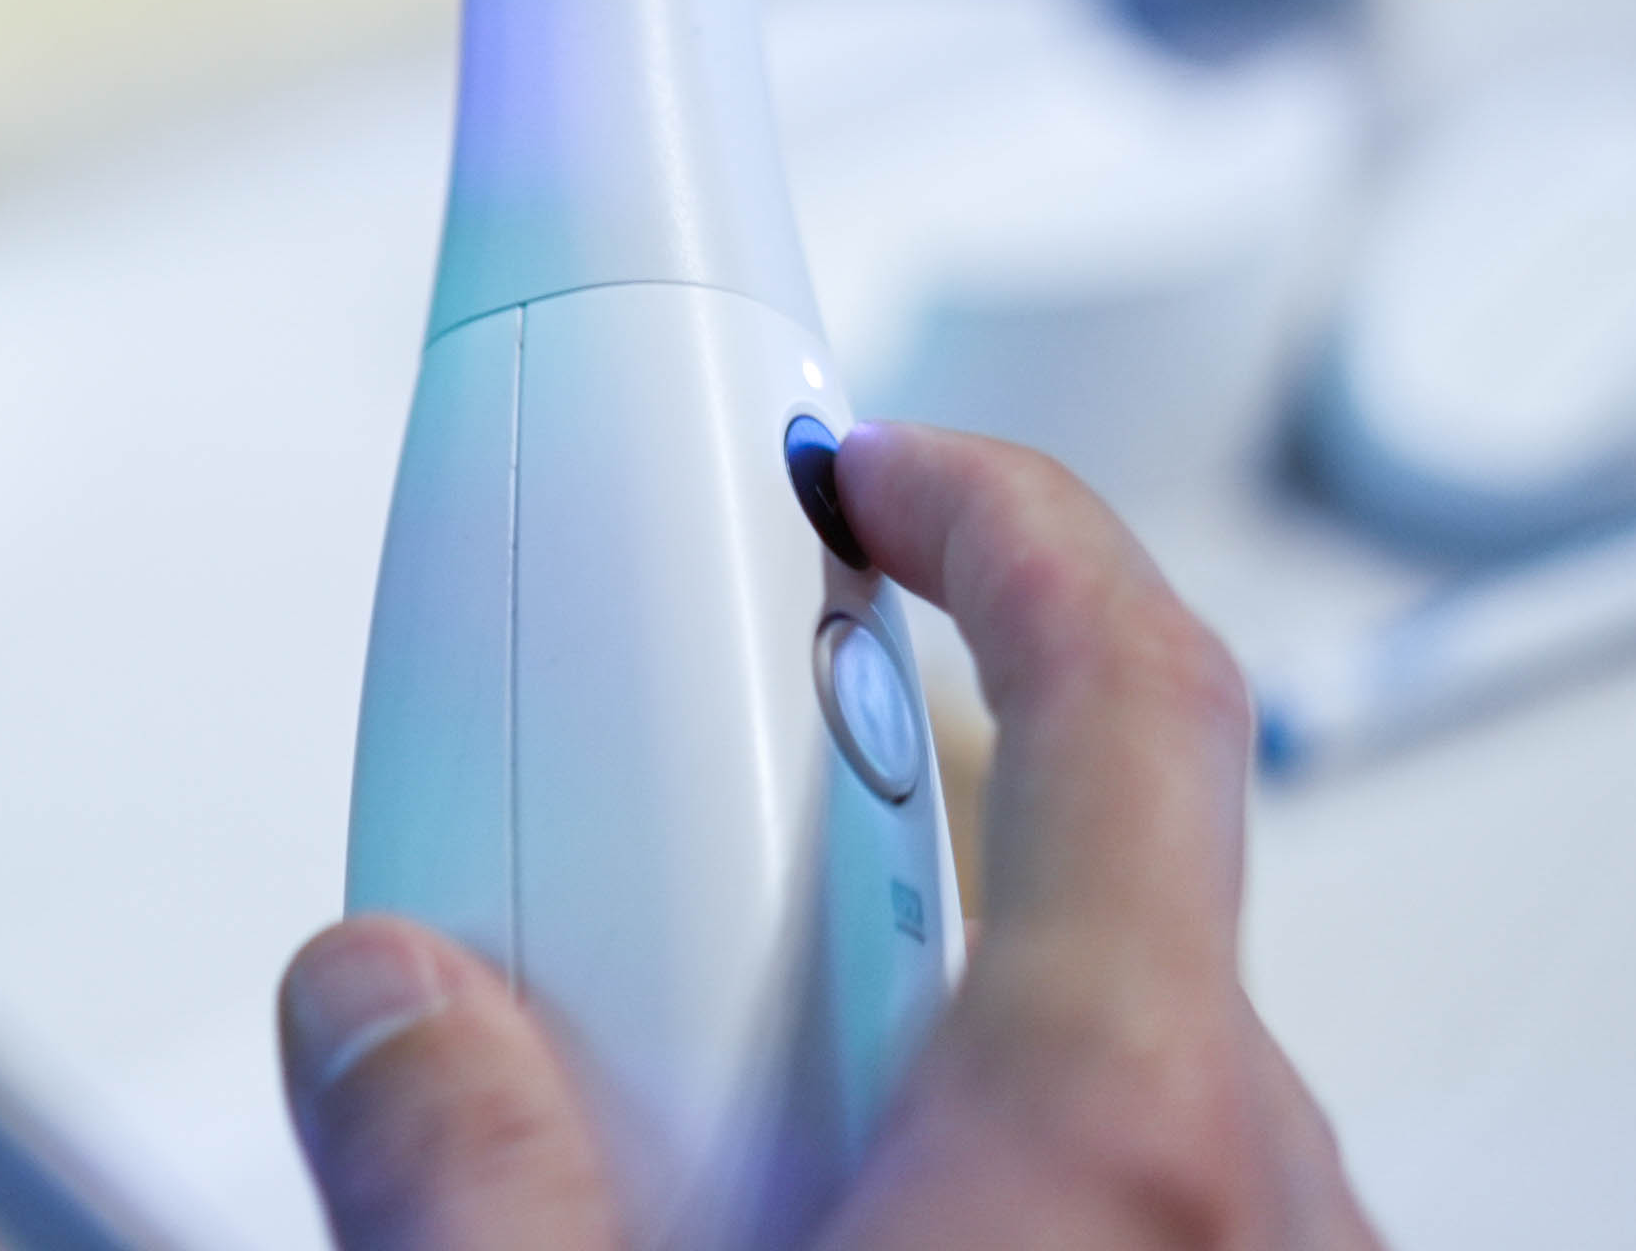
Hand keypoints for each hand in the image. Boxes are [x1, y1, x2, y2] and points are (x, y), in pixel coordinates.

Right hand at [275, 425, 1380, 1250]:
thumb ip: (461, 1160)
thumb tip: (384, 1009)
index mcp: (1123, 1136)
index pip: (1127, 693)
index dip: (1002, 515)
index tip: (869, 461)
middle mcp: (1250, 1202)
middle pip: (1082, 880)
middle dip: (857, 815)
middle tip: (674, 860)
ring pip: (1100, 1056)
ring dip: (897, 1014)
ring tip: (699, 1114)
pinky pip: (1131, 1197)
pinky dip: (970, 1150)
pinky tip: (805, 1220)